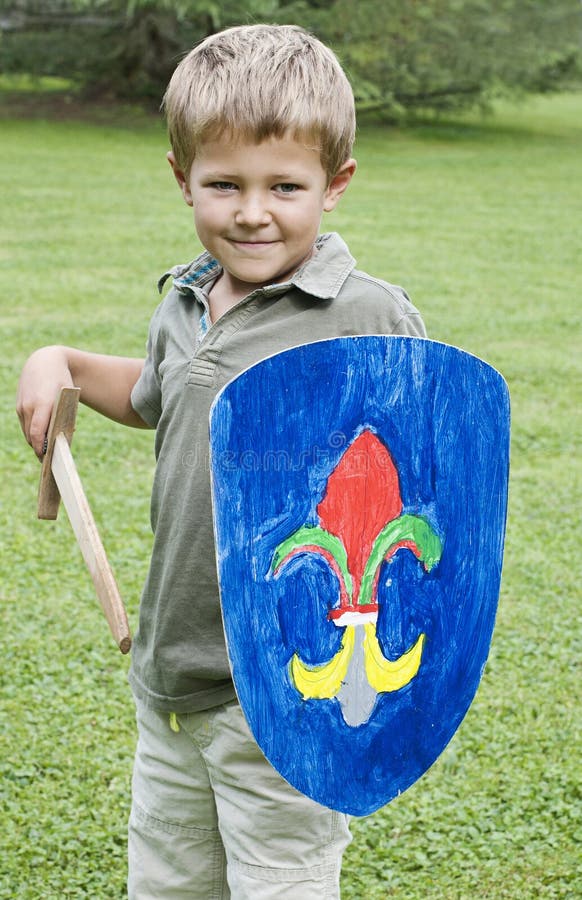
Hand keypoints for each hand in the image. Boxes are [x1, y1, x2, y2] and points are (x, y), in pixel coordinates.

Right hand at [16, 346, 73, 460]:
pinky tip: (40, 439)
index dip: (41, 448)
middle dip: (39, 449)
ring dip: (34, 442)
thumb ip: (65, 417)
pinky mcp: (18, 406)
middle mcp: (29, 405)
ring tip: (44, 453)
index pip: (38, 432)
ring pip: (26, 431)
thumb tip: (63, 438)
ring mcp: (21, 406)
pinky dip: (31, 432)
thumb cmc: (63, 382)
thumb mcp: (68, 397)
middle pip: (31, 435)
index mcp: (43, 403)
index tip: (47, 460)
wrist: (44, 362)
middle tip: (47, 462)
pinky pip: (24, 424)